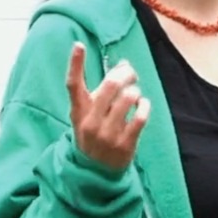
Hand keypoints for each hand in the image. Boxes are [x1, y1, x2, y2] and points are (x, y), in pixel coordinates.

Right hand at [66, 42, 149, 171]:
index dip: (75, 64)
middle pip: (110, 86)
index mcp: (78, 112)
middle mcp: (91, 122)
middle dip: (125, 73)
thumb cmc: (93, 135)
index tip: (79, 44)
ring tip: (135, 94)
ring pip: (128, 98)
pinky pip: (140, 117)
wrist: (95, 173)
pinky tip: (142, 105)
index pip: (73, 85)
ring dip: (135, 91)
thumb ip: (101, 93)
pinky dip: (144, 106)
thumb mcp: (87, 115)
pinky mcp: (125, 144)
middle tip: (130, 72)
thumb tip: (124, 65)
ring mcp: (108, 134)